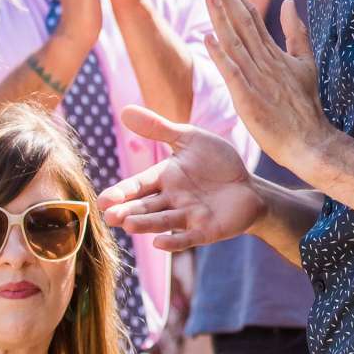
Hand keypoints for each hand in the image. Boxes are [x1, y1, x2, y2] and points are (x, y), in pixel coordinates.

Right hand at [98, 105, 266, 252]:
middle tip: (109, 217)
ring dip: (146, 224)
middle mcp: (171, 200)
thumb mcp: (189, 139)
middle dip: (128, 211)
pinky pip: (188, 238)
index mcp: (164, 178)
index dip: (122, 192)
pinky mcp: (206, 230)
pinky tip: (159, 243)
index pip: (139, 185)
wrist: (249, 185)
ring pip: (163, 221)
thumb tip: (125, 109)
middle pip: (146, 207)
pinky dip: (174, 241)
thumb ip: (159, 128)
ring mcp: (188, 217)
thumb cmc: (217, 162)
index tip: (103, 200)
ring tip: (128, 225)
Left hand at [200, 0, 329, 173]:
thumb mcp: (305, 64)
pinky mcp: (250, 100)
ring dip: (221, 18)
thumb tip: (290, 2)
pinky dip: (222, 57)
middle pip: (242, 22)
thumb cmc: (306, 107)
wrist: (311, 143)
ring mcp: (257, 80)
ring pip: (236, 43)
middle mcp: (264, 61)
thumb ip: (295, 33)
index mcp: (273, 53)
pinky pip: (234, 75)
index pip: (251, 15)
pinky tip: (209, 39)